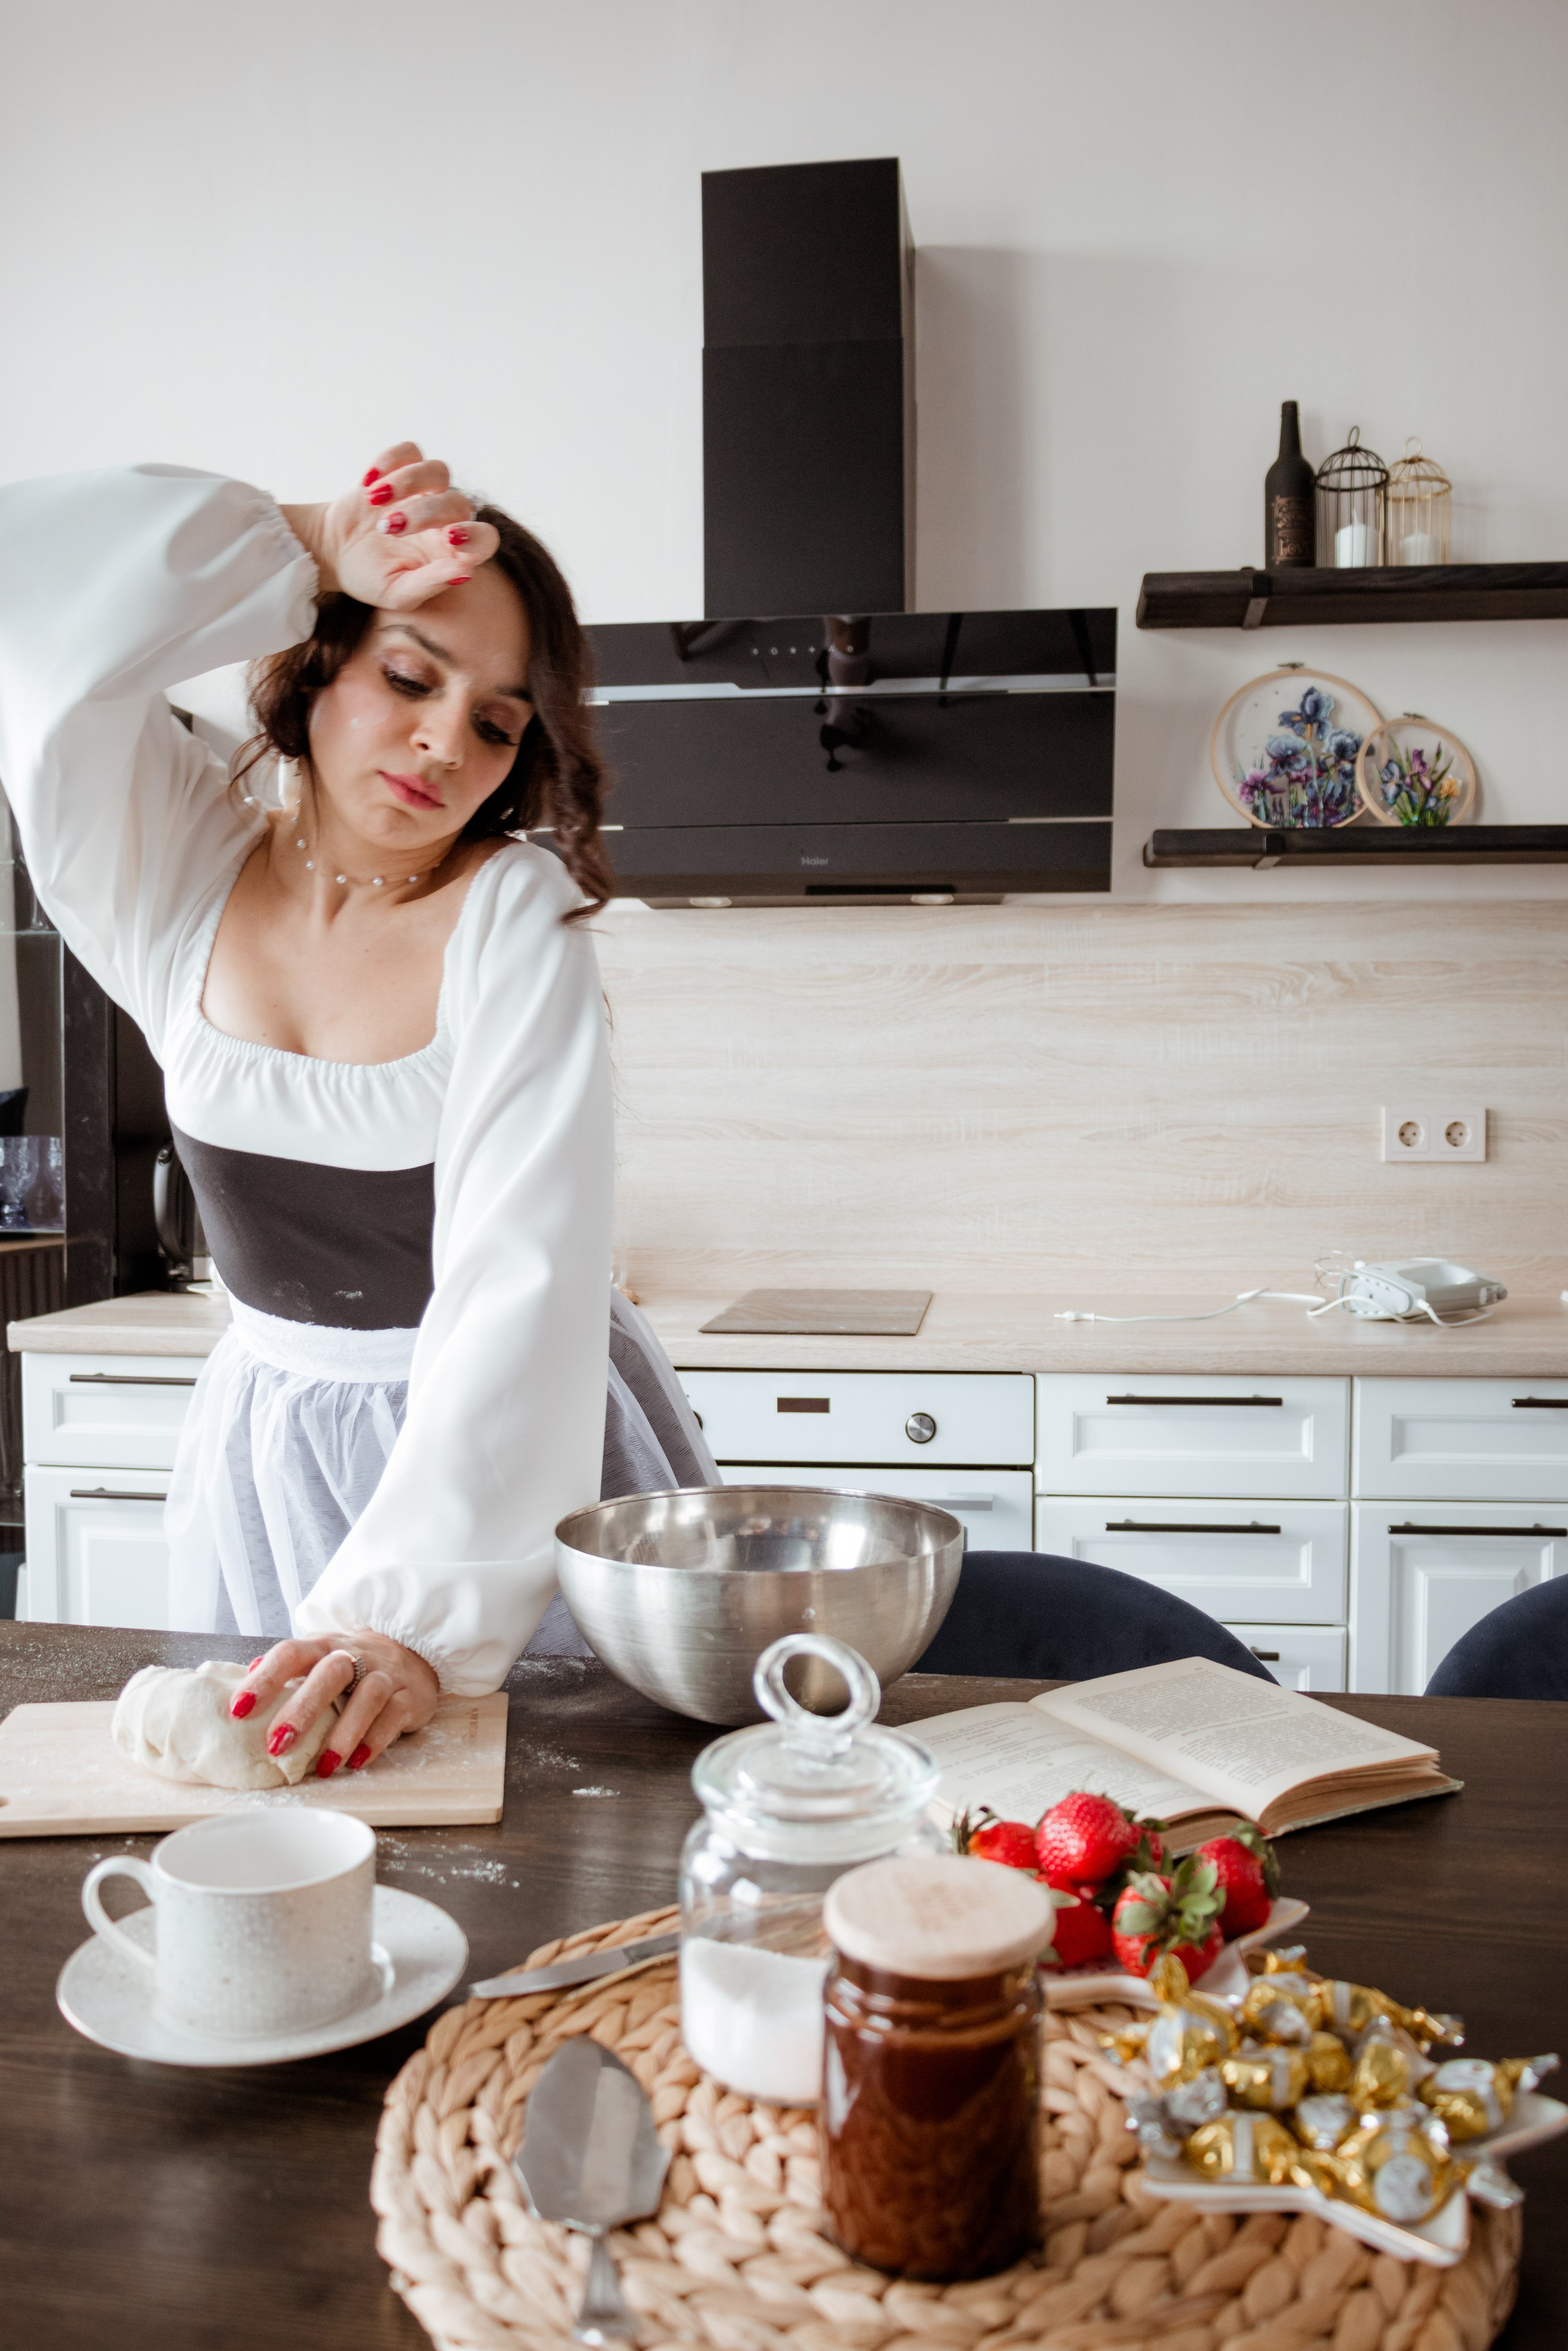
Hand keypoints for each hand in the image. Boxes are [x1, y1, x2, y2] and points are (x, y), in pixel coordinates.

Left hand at [229, 1629, 440, 1777]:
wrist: (411, 1649)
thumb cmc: (351, 1664)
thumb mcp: (316, 1658)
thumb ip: (283, 1674)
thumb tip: (240, 1688)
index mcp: (322, 1646)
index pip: (290, 1654)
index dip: (264, 1680)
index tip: (238, 1710)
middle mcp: (354, 1655)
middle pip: (331, 1673)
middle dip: (302, 1709)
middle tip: (276, 1745)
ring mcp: (385, 1674)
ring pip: (368, 1696)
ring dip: (344, 1733)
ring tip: (324, 1767)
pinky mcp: (409, 1696)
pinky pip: (394, 1716)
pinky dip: (375, 1741)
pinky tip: (357, 1762)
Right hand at [281, 440, 499, 608]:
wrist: (333, 552)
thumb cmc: (370, 578)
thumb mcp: (398, 592)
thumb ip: (431, 583)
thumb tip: (466, 572)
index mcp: (451, 552)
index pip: (484, 538)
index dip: (475, 535)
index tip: (449, 537)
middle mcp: (444, 519)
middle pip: (458, 502)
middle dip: (424, 514)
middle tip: (389, 528)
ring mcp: (423, 491)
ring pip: (438, 470)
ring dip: (408, 482)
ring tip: (375, 499)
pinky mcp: (400, 469)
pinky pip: (410, 451)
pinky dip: (390, 460)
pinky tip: (368, 483)